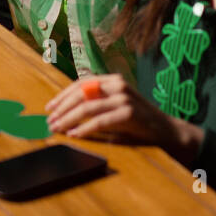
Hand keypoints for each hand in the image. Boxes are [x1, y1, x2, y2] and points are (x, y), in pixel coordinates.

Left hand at [47, 75, 196, 157]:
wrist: (165, 130)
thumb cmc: (137, 120)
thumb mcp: (115, 107)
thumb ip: (96, 105)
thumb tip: (66, 113)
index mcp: (112, 80)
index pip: (81, 84)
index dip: (63, 95)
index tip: (50, 107)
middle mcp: (117, 85)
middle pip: (81, 94)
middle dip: (62, 108)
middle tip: (50, 121)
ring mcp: (124, 98)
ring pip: (88, 106)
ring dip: (69, 119)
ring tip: (58, 128)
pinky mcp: (129, 113)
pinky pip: (100, 120)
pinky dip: (85, 128)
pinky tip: (75, 135)